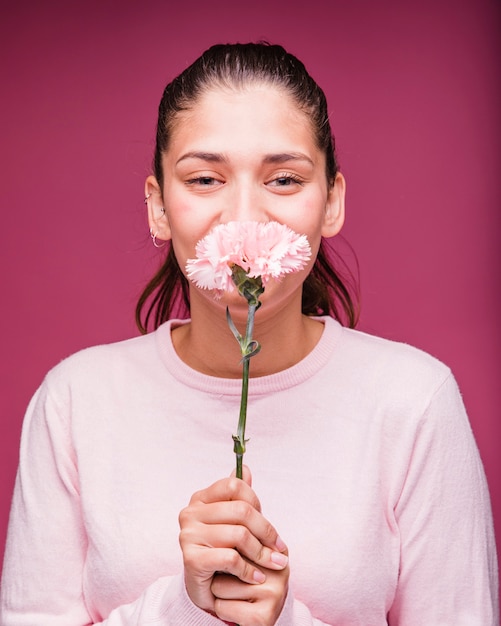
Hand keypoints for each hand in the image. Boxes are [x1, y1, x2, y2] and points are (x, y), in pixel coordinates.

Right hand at [178, 466, 288, 616]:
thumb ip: (238, 498)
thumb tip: (246, 469)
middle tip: (280, 550)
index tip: (269, 525)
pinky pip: (230, 558)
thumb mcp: (232, 523)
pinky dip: (249, 570)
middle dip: (266, 531)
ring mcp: (188, 535)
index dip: (256, 502)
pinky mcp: (191, 559)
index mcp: (200, 499)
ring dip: (261, 553)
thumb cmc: (222, 551)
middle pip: (241, 510)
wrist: (205, 590)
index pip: (234, 486)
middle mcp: (190, 513)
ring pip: (239, 535)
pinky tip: (257, 577)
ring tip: (273, 564)